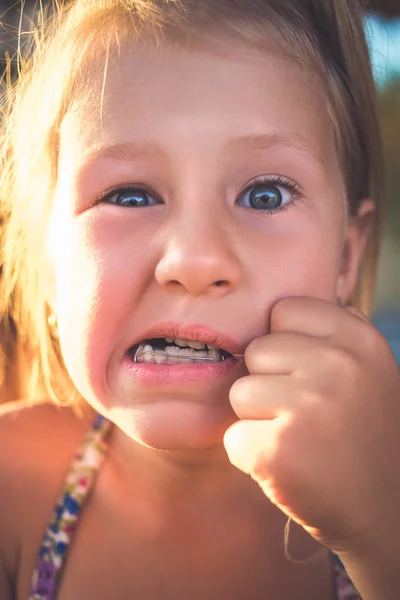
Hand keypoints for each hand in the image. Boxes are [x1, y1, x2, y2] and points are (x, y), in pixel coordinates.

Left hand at [224, 296, 399, 554]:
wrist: (384, 509)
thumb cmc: (360, 432)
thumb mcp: (365, 369)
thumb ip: (328, 334)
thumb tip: (276, 310)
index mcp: (359, 340)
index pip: (284, 310)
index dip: (286, 345)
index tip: (309, 376)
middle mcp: (338, 366)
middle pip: (257, 350)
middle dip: (270, 383)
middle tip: (305, 416)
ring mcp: (308, 407)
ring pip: (240, 392)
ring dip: (258, 420)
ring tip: (297, 440)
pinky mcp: (278, 450)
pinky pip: (233, 437)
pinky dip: (251, 456)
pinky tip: (288, 467)